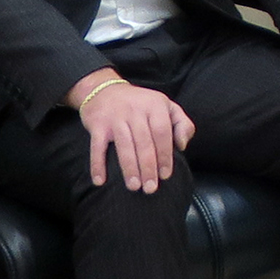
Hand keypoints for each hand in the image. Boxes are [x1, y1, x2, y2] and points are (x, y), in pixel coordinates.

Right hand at [76, 75, 195, 192]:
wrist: (103, 89)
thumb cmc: (140, 104)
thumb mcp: (165, 105)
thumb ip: (182, 123)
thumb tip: (182, 146)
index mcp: (155, 105)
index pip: (163, 133)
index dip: (165, 155)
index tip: (166, 175)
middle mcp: (135, 110)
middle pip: (144, 142)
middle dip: (148, 167)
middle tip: (150, 188)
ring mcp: (115, 117)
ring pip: (124, 146)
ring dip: (129, 168)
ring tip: (134, 187)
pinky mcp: (97, 124)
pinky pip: (97, 147)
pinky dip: (97, 164)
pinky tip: (100, 181)